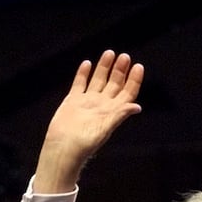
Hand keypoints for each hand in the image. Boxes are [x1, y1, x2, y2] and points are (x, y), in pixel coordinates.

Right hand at [34, 50, 143, 192]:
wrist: (63, 147)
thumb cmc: (84, 143)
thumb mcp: (105, 128)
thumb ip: (119, 114)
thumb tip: (137, 107)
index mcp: (112, 112)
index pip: (127, 93)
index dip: (134, 80)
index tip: (138, 66)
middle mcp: (102, 106)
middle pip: (114, 85)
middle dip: (120, 70)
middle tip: (125, 56)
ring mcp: (87, 102)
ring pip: (98, 81)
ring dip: (104, 68)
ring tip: (110, 53)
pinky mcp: (73, 101)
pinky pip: (80, 84)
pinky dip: (83, 73)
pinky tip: (87, 63)